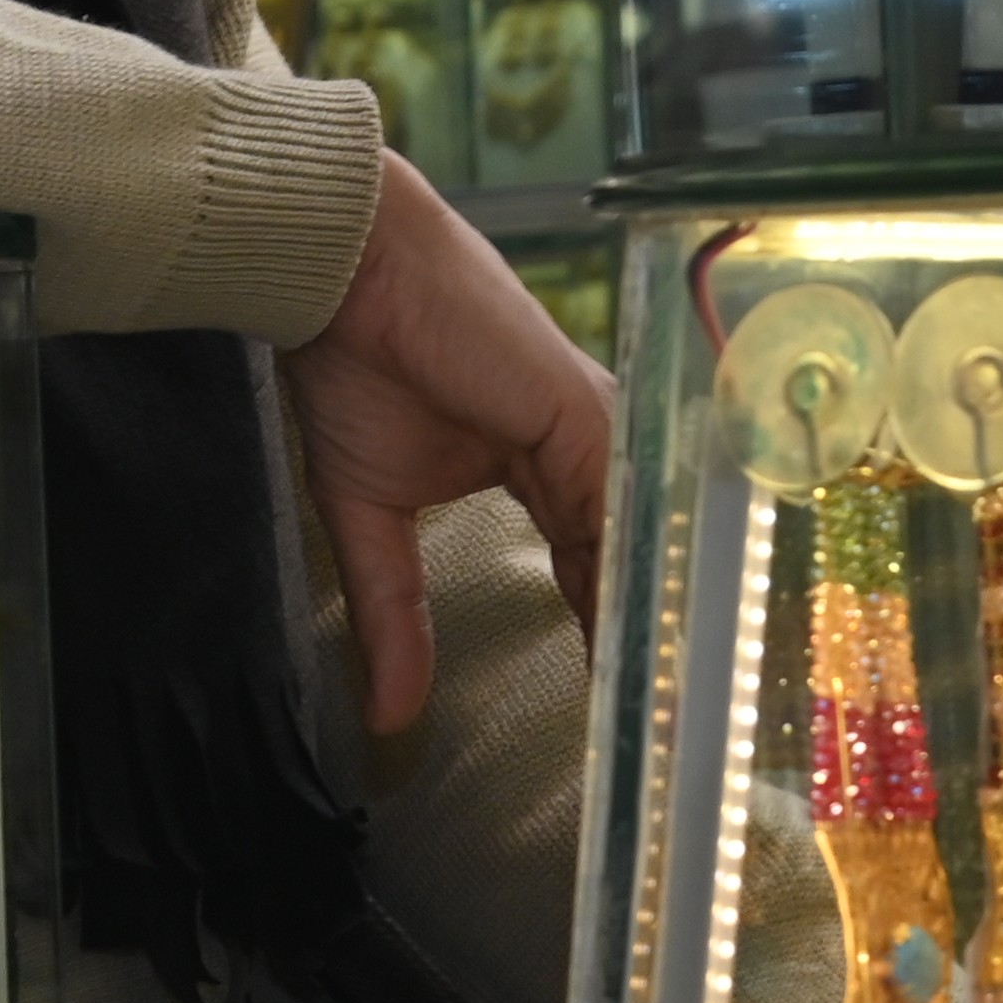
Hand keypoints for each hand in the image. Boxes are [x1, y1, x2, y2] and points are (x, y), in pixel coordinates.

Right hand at [282, 152, 611, 732]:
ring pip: (636, 542)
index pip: (586, 566)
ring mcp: (591, 428)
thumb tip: (389, 712)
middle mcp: (577, 447)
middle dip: (639, 644)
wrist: (342, 275)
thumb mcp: (370, 517)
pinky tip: (645, 636)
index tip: (610, 710)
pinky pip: (623, 507)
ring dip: (648, 620)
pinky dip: (635, 571)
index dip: (597, 636)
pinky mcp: (585, 414)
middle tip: (654, 727)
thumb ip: (393, 614)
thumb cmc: (352, 363)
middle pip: (625, 562)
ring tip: (660, 702)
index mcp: (537, 464)